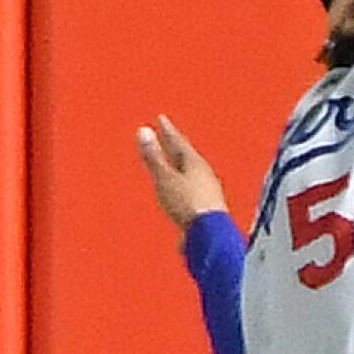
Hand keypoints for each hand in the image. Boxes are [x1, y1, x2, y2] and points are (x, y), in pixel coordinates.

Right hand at [135, 115, 227, 233]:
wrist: (209, 235)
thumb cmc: (189, 205)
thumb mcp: (165, 178)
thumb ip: (154, 156)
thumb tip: (144, 132)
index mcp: (194, 163)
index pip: (178, 141)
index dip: (168, 130)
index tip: (162, 119)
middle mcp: (204, 174)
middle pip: (186, 155)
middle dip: (174, 145)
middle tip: (167, 134)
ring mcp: (208, 191)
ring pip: (191, 172)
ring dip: (179, 165)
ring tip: (173, 161)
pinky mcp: (207, 207)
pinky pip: (193, 188)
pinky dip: (184, 184)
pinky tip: (182, 190)